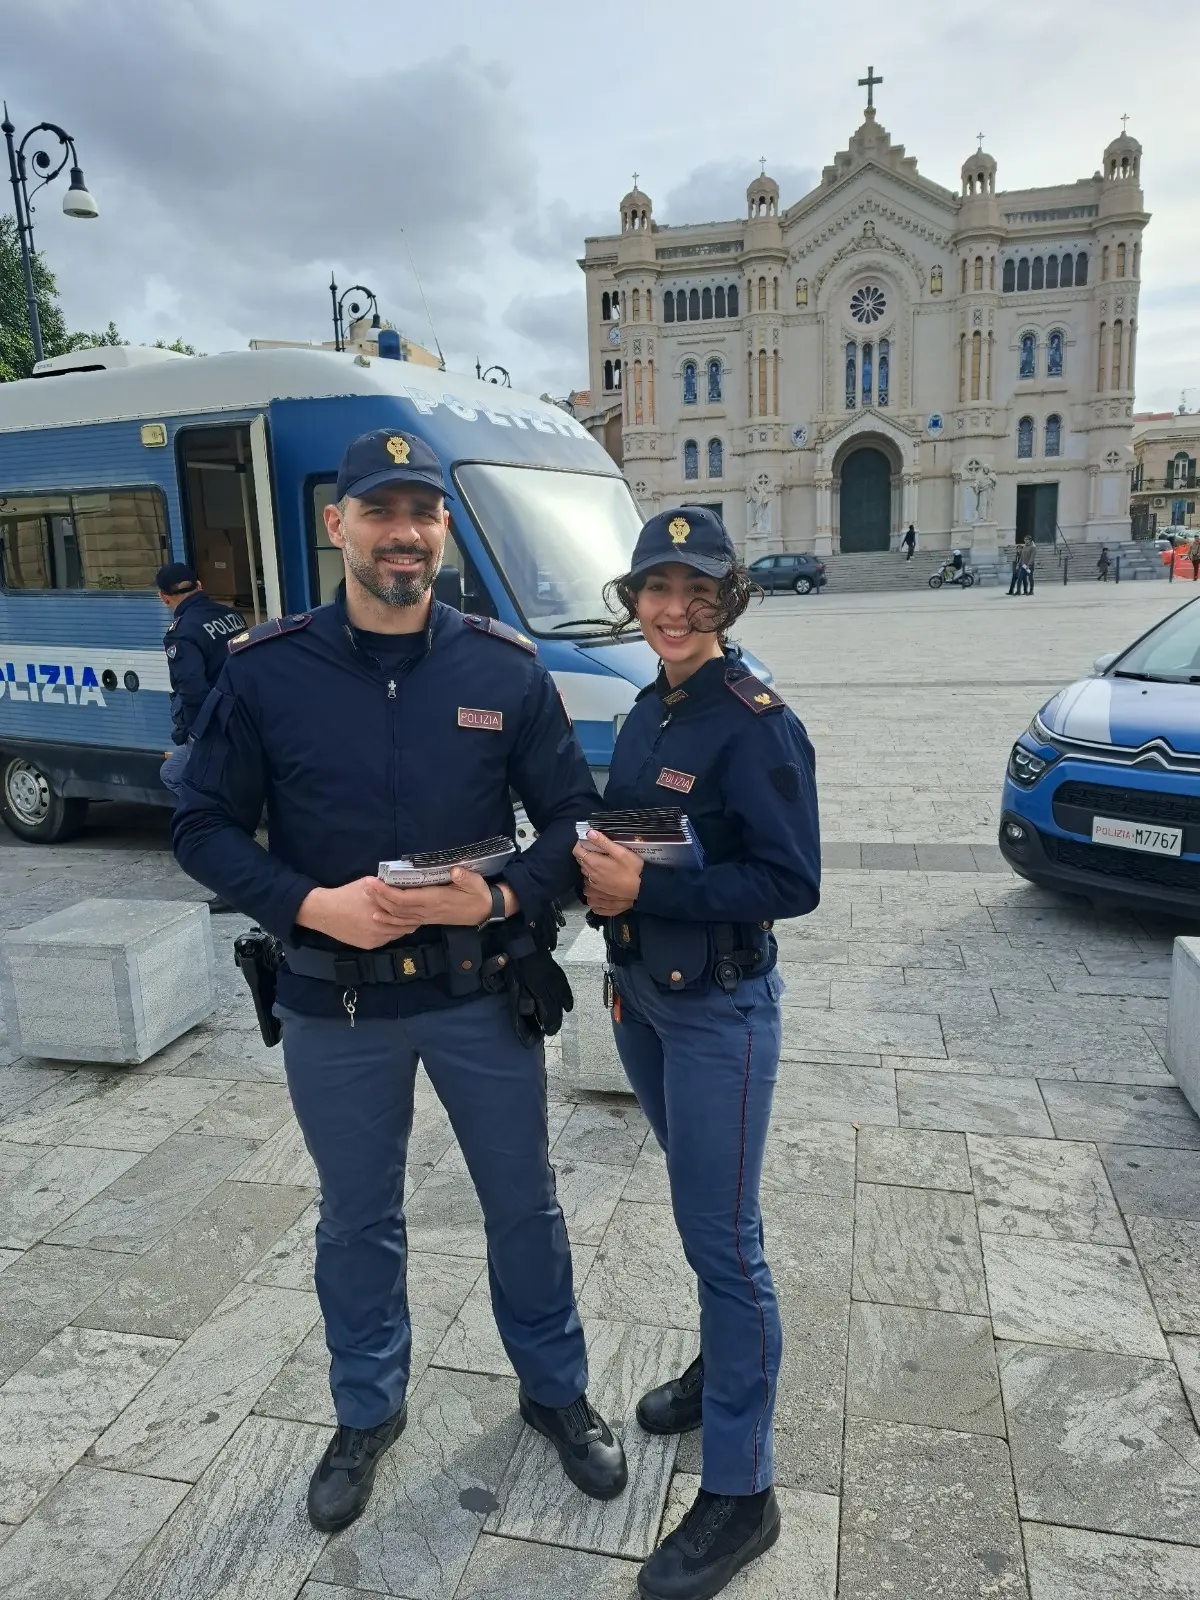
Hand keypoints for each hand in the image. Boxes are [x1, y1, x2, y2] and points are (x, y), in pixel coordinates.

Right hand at [296, 877, 415, 949]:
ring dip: (401, 928)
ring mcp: (375, 937)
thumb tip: (399, 882)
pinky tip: (391, 927)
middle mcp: (381, 924)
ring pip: (397, 934)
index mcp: (382, 907)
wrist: (325, 913)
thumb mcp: (366, 883)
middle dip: (411, 921)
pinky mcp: (369, 945)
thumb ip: (384, 885)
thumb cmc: (346, 895)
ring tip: (406, 922)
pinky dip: (390, 934)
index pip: (407, 912)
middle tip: (417, 916)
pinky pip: (386, 940)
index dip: (414, 910)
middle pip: (405, 926)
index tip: (419, 906)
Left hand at [364, 867, 498, 935]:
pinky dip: (390, 920)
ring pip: (398, 916)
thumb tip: (455, 871)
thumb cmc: (478, 894)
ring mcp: (426, 917)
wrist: (485, 911)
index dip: (388, 892)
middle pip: (397, 907)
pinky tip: (379, 915)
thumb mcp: (475, 882)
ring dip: (381, 907)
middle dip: (379, 897)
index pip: (405, 898)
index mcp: (435, 900)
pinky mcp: (427, 919)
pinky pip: (404, 922)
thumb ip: (464, 877)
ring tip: (368, 896)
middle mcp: (427, 911)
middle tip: (365, 885)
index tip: (375, 881)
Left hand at [572, 830, 642, 916]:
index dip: (580, 844)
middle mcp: (590, 874)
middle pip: (580, 861)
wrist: (640, 889)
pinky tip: (601, 874)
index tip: (588, 840)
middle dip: (585, 853)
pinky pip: (589, 882)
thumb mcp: (620, 852)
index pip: (577, 851)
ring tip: (600, 860)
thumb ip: (604, 842)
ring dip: (588, 865)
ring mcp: (594, 884)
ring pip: (584, 871)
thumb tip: (589, 833)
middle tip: (596, 849)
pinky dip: (591, 876)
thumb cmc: (632, 869)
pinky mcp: (598, 891)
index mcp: (594, 863)